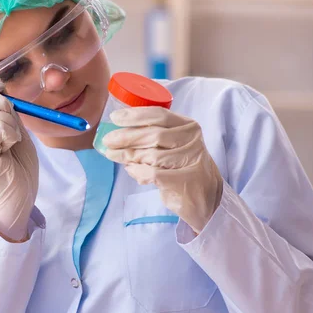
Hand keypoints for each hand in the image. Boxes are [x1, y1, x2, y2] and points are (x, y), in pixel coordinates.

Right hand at [0, 73, 38, 241]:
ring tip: (12, 141)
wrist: (20, 194)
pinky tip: (10, 148)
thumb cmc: (17, 163)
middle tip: (13, 128)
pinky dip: (11, 134)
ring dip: (10, 123)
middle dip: (5, 107)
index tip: (2, 92)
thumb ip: (4, 105)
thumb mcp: (13, 125)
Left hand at [103, 107, 222, 233]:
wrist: (205, 197)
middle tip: (107, 141)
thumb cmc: (183, 167)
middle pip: (152, 134)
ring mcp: (190, 160)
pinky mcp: (183, 180)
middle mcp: (192, 140)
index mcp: (188, 126)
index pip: (159, 115)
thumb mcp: (175, 144)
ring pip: (151, 154)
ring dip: (128, 155)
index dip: (134, 115)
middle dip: (125, 137)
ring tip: (114, 156)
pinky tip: (131, 170)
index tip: (114, 118)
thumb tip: (118, 131)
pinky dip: (137, 171)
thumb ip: (154, 134)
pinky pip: (152, 173)